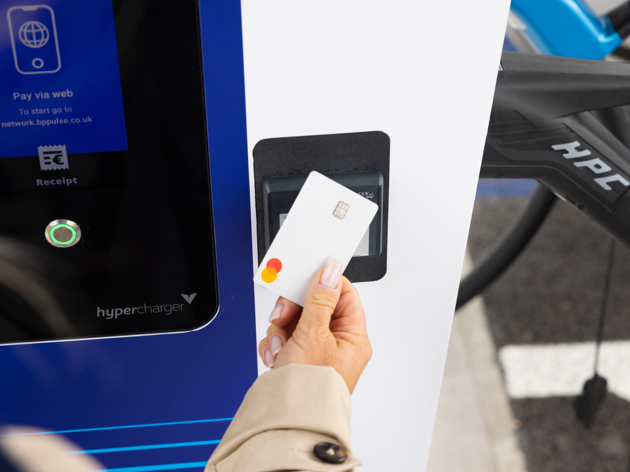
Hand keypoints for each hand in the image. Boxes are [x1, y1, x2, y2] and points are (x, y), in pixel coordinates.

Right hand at [258, 259, 371, 393]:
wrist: (287, 424)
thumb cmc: (311, 389)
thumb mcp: (314, 334)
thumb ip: (320, 299)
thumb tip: (331, 271)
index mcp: (352, 336)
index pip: (342, 293)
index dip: (323, 282)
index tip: (305, 276)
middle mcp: (337, 343)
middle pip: (315, 304)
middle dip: (294, 309)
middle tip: (284, 314)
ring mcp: (316, 351)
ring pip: (295, 320)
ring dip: (282, 329)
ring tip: (282, 346)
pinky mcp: (297, 359)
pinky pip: (285, 337)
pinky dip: (276, 344)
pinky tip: (277, 356)